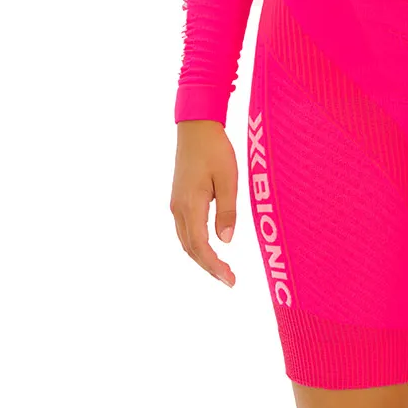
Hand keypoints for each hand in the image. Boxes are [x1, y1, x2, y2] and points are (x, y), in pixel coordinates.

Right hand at [170, 120, 237, 286]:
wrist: (196, 127)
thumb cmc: (215, 150)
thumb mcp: (228, 179)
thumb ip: (227, 211)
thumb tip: (226, 240)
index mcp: (191, 205)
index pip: (201, 246)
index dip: (214, 266)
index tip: (230, 280)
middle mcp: (179, 208)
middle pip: (191, 249)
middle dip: (209, 267)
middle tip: (230, 281)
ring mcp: (177, 204)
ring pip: (186, 241)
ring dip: (202, 258)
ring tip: (222, 270)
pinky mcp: (179, 199)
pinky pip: (186, 230)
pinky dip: (197, 246)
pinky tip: (210, 249)